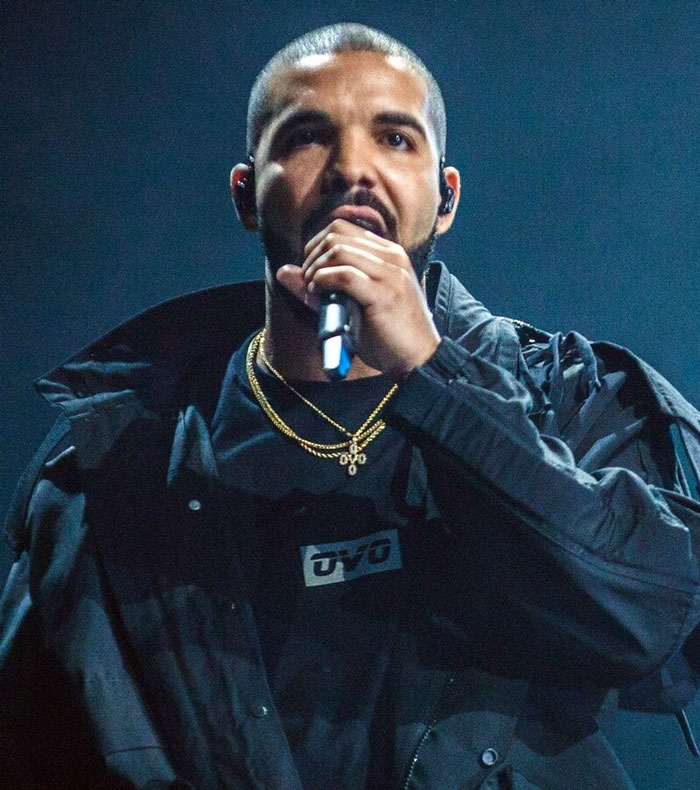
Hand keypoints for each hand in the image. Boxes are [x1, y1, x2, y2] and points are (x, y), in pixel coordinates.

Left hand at [276, 218, 439, 375]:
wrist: (419, 358)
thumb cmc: (387, 334)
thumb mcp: (353, 303)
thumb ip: (322, 284)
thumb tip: (284, 271)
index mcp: (388, 254)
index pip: (341, 227)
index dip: (315, 245)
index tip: (310, 271)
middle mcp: (392, 257)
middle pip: (335, 234)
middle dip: (311, 256)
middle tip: (308, 283)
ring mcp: (390, 273)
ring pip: (338, 251)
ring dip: (315, 270)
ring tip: (313, 291)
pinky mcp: (385, 294)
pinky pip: (344, 275)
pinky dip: (323, 282)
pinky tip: (319, 296)